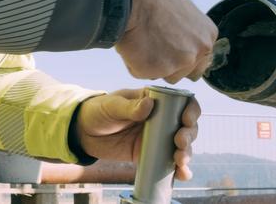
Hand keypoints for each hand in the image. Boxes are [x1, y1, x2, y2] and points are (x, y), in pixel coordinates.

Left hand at [74, 89, 199, 180]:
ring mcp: (157, 139)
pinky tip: (182, 174)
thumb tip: (148, 104)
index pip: (181, 102)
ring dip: (187, 153)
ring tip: (179, 159)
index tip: (187, 119)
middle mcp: (161, 119)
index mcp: (155, 101)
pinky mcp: (150, 155)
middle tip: (180, 141)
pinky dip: (179, 170)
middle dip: (189, 135)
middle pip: (187, 126)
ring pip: (182, 145)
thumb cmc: (99, 111)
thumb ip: (130, 107)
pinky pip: (168, 163)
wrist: (84, 132)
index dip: (190, 110)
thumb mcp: (112, 106)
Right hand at [116, 0, 217, 82]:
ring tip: (144, 44)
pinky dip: (136, 64)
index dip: (183, 56)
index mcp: (208, 38)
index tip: (170, 47)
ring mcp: (179, 63)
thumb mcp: (186, 13)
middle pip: (186, 72)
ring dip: (155, 66)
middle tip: (155, 47)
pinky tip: (135, 46)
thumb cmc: (156, 1)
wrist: (135, 0)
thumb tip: (187, 43)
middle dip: (171, 65)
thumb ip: (192, 34)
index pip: (201, 61)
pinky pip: (144, 74)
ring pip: (167, 76)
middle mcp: (198, 53)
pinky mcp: (157, 71)